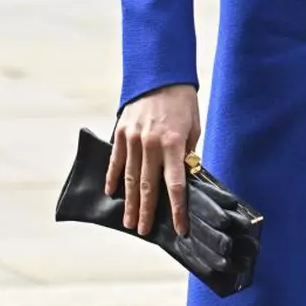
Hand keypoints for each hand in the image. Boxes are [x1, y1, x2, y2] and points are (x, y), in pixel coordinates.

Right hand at [105, 84, 200, 236]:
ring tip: (129, 222)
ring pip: (130, 178)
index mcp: (173, 144)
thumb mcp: (193, 126)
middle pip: (148, 187)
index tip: (179, 228)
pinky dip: (113, 178)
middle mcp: (152, 144)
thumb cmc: (182, 101)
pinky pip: (116, 160)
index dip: (177, 210)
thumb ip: (187, 152)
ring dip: (129, 202)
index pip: (175, 185)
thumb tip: (184, 176)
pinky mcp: (121, 132)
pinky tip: (112, 193)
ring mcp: (134, 138)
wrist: (161, 74)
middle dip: (146, 212)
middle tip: (143, 231)